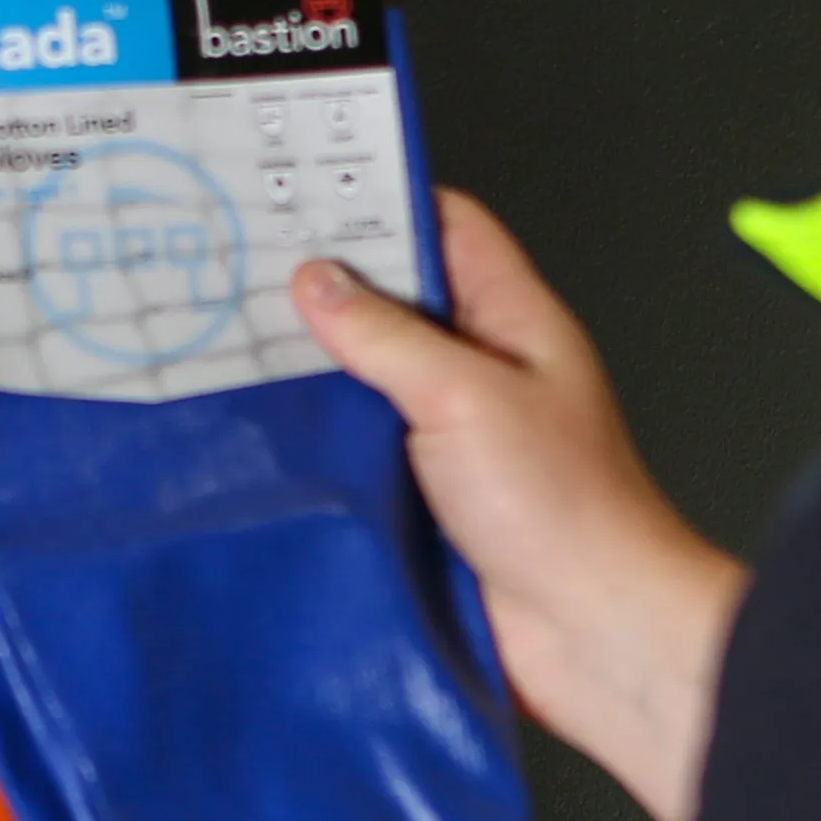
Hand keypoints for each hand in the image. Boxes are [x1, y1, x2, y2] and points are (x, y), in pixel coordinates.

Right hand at [297, 193, 747, 820]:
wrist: (590, 636)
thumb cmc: (563, 510)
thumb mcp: (466, 396)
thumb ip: (387, 337)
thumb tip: (318, 282)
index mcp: (514, 323)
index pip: (450, 231)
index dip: (386, 201)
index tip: (308, 184)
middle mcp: (483, 374)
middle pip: (397, 307)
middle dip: (328, 289)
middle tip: (244, 265)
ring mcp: (452, 441)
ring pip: (368, 384)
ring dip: (313, 373)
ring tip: (230, 343)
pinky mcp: (423, 505)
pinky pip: (359, 457)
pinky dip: (316, 445)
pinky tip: (260, 436)